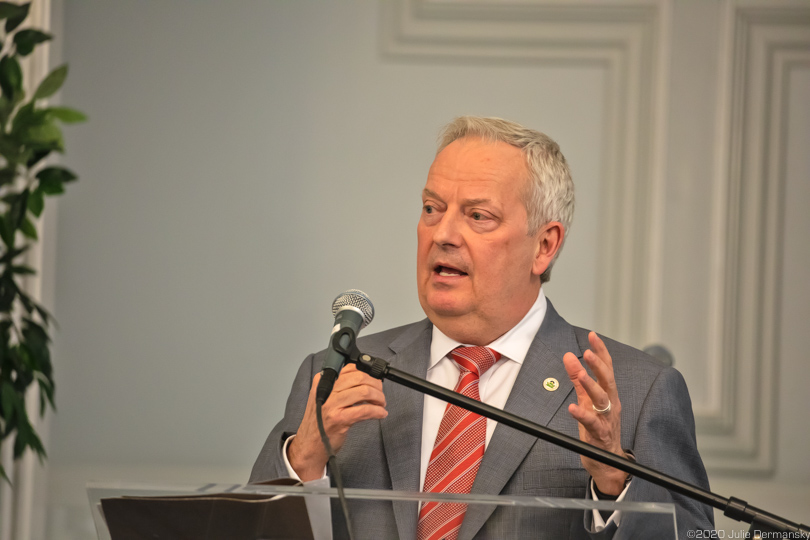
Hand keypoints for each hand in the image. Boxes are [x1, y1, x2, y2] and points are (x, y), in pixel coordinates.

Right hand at [288, 363, 387, 480]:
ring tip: (381, 404)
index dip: (368, 374)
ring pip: (364, 392)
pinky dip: (377, 411)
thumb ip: (339, 386)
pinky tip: (380, 414)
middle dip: (376, 386)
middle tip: (380, 394)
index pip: (350, 368)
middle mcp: (327, 390)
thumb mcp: (325, 398)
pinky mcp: (339, 419)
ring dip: (379, 398)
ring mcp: (332, 404)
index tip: (375, 382)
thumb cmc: (320, 422)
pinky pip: (365, 410)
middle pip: (360, 377)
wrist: (309, 444)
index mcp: (324, 381)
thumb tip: (365, 378)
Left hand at [562, 332, 627, 495]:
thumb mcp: (586, 400)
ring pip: (602, 401)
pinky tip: (573, 408)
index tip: (593, 335)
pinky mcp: (600, 435)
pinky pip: (592, 424)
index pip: (607, 368)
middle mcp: (611, 404)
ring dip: (591, 387)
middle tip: (588, 352)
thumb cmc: (598, 427)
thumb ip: (577, 379)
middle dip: (599, 365)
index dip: (601, 352)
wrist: (608, 462)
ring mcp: (607, 420)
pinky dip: (583, 415)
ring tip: (581, 375)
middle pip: (607, 381)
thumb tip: (568, 355)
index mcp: (609, 394)